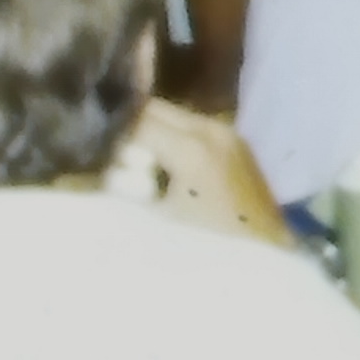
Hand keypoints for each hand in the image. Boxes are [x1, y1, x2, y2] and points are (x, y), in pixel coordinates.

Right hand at [100, 104, 258, 229]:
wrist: (267, 251)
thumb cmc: (208, 243)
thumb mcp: (158, 219)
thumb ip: (126, 189)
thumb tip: (99, 167)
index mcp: (189, 148)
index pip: (135, 120)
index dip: (109, 131)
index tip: (91, 144)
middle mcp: (210, 129)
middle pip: (154, 108)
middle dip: (128, 125)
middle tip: (108, 148)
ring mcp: (226, 132)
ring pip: (174, 115)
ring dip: (150, 129)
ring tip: (133, 156)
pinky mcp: (235, 141)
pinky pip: (194, 126)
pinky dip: (172, 136)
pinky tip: (162, 162)